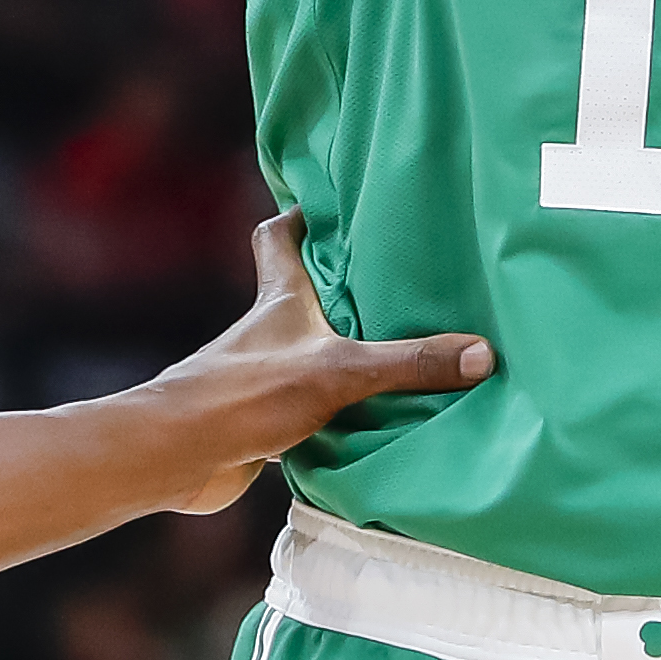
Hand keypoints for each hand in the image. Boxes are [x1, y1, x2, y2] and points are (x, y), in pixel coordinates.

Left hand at [143, 211, 491, 514]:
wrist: (179, 456)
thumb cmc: (244, 394)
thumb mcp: (340, 371)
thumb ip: (408, 363)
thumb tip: (482, 353)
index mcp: (279, 297)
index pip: (279, 236)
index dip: (301, 215)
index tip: (333, 203)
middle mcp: (270, 329)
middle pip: (303, 293)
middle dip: (342, 286)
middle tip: (395, 280)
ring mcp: (266, 375)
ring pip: (312, 351)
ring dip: (346, 352)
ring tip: (403, 349)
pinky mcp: (267, 420)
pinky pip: (314, 404)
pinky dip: (341, 408)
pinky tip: (376, 419)